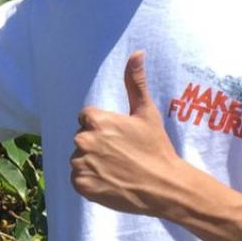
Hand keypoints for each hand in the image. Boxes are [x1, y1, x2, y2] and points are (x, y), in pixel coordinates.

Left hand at [69, 50, 186, 216]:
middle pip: (82, 138)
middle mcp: (83, 139)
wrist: (163, 187)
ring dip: (92, 163)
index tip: (119, 138)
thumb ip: (135, 82)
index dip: (103, 128)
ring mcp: (80, 163)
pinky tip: (109, 181)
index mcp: (96, 120)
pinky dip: (90, 181)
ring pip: (79, 159)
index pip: (86, 118)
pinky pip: (78, 179)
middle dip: (96, 144)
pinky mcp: (80, 184)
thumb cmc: (156, 148)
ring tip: (116, 169)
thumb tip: (137, 53)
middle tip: (120, 155)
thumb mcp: (146, 113)